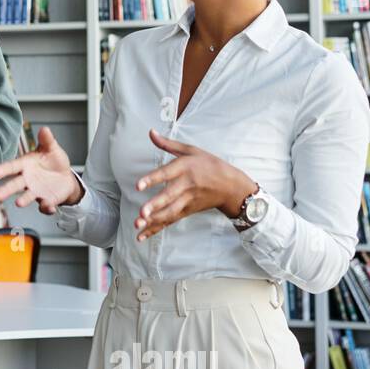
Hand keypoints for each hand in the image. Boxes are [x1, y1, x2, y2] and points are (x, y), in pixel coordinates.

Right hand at [0, 126, 82, 213]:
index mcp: (26, 165)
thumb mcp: (52, 149)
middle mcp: (27, 180)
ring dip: (23, 200)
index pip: (13, 167)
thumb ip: (47, 141)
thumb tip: (45, 129)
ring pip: (27, 197)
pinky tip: (48, 206)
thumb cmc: (54, 161)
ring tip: (19, 203)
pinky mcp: (46, 201)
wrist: (66, 177)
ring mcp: (36, 191)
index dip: (4, 169)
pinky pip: (45, 206)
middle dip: (6, 190)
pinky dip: (46, 207)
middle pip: (14, 185)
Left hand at [134, 129, 256, 240]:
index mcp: (185, 167)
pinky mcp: (187, 211)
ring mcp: (187, 201)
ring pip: (170, 212)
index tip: (138, 185)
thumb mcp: (191, 150)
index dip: (152, 179)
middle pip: (169, 197)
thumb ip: (168, 144)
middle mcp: (186, 186)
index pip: (167, 173)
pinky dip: (156, 229)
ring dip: (154, 220)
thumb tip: (150, 132)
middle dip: (155, 205)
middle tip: (141, 212)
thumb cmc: (210, 165)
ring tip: (137, 224)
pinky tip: (141, 235)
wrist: (232, 187)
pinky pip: (170, 221)